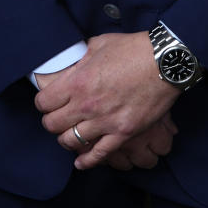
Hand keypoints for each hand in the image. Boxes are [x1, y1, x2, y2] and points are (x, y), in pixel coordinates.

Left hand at [34, 31, 179, 170]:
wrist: (164, 63)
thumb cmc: (132, 50)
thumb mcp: (98, 45)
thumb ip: (80, 59)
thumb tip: (71, 65)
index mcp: (77, 82)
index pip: (43, 103)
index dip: (43, 103)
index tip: (48, 102)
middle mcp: (87, 105)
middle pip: (52, 125)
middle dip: (51, 121)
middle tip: (57, 118)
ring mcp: (105, 122)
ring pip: (71, 141)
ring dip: (67, 139)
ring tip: (69, 134)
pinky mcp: (123, 133)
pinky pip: (98, 154)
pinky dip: (87, 161)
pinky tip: (80, 162)